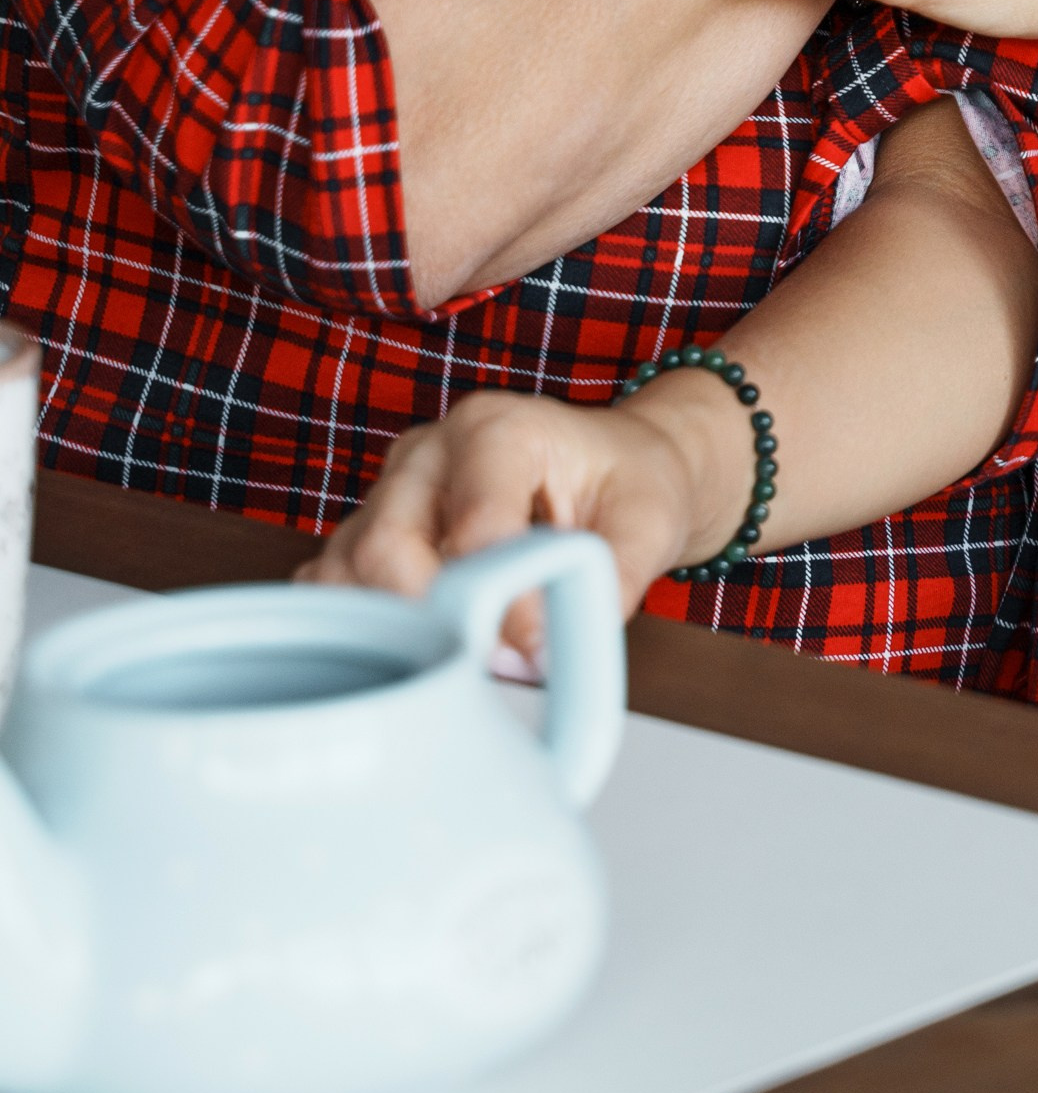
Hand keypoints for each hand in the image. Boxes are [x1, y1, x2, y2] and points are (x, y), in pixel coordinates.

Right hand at [299, 376, 751, 644]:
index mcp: (497, 429)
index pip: (474, 525)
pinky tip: (410, 649)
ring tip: (454, 657)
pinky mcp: (369, 529)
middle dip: (433, 621)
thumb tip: (546, 657)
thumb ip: (610, 582)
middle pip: (386, 547)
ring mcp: (390, 490)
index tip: (530, 654)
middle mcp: (428, 452)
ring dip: (390, 629)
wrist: (614, 466)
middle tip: (487, 663)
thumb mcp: (649, 522)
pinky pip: (331, 584)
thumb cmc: (627, 484)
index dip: (500, 601)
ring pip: (345, 569)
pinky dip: (359, 625)